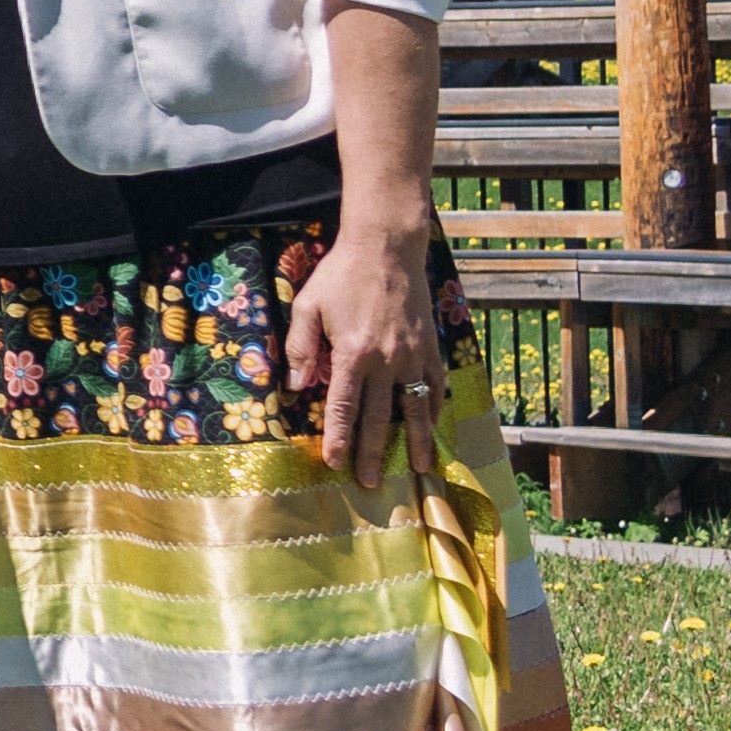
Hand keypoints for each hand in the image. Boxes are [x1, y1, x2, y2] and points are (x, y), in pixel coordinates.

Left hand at [289, 208, 455, 489]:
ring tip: (418, 470)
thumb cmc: (342, 275)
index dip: (339, 437)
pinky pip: (435, 386)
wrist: (387, 247)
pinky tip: (433, 428)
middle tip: (371, 483)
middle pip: (380, 417)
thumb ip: (301, 347)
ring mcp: (413, 356)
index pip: (344, 406)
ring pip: (415, 409)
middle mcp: (386, 360)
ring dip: (417, 442)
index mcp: (352, 352)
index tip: (335, 463)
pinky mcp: (430, 347)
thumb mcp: (308, 305)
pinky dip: (435, 410)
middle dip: (374, 453)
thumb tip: (295, 386)